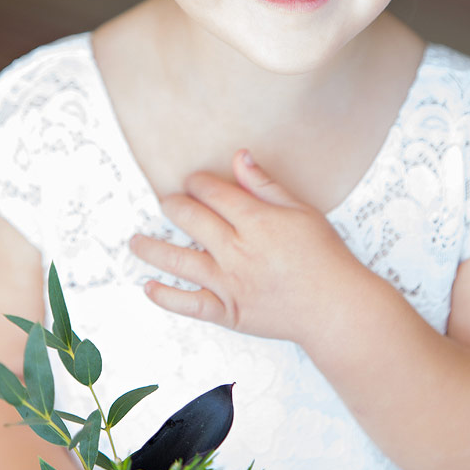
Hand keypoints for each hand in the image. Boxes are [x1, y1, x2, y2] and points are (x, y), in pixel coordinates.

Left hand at [130, 150, 363, 344]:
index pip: (215, 194)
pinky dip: (166, 297)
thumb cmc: (324, 257)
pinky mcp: (229, 312)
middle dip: (175, 206)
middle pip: (192, 221)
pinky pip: (190, 305)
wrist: (335, 308)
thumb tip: (239, 157)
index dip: (198, 184)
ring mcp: (230, 284)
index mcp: (257, 222)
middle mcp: (238, 251)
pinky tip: (149, 286)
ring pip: (180, 262)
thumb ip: (265, 185)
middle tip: (165, 201)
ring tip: (134, 242)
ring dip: (153, 249)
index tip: (191, 181)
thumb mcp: (301, 211)